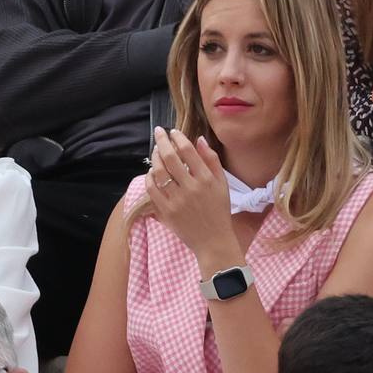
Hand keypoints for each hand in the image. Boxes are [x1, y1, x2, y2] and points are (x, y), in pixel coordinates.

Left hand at [147, 127, 242, 263]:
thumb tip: (199, 139)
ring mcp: (177, 200)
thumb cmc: (219, 211)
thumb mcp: (222, 183)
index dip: (178, 138)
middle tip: (158, 132)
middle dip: (162, 141)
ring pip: (159, 172)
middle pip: (170, 158)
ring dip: (155, 158)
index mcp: (206, 179)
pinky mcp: (167, 212)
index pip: (188, 151)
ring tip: (156, 151)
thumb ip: (212, 160)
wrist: (213, 240)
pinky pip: (152, 190)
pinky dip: (150, 178)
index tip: (173, 131)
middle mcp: (191, 188)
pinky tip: (152, 172)